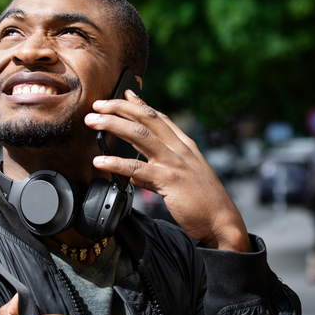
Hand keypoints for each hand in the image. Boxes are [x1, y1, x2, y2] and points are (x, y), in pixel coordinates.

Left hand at [85, 90, 251, 251]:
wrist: (222, 221)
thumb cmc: (203, 203)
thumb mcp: (182, 181)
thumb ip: (156, 174)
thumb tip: (133, 174)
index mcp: (184, 146)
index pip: (160, 118)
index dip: (141, 104)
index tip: (124, 93)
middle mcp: (179, 149)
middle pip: (146, 118)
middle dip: (119, 108)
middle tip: (98, 104)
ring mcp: (174, 163)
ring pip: (139, 134)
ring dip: (112, 124)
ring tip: (92, 122)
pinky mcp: (169, 180)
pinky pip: (136, 167)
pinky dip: (115, 162)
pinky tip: (100, 161)